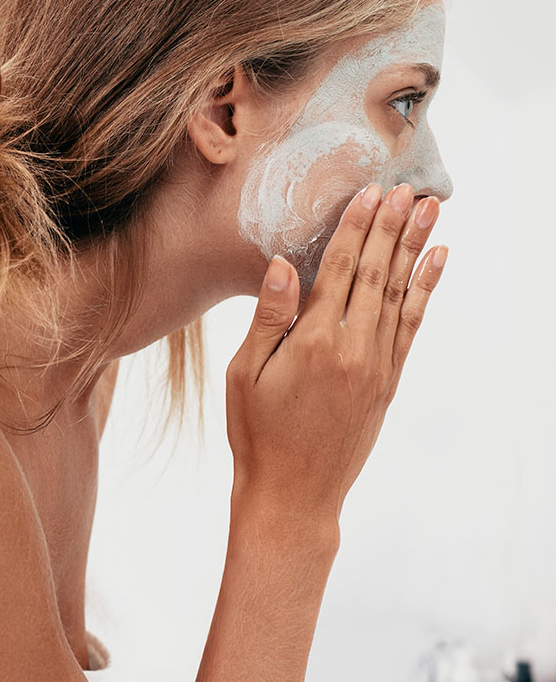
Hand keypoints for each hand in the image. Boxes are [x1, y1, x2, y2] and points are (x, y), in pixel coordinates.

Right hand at [226, 183, 447, 526]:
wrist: (295, 493)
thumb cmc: (259, 434)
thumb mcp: (245, 375)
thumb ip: (269, 318)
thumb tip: (281, 265)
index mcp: (314, 342)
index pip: (340, 269)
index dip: (356, 228)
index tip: (371, 193)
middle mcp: (354, 348)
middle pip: (376, 273)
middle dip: (392, 227)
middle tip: (408, 188)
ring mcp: (377, 365)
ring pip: (401, 293)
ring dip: (416, 248)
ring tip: (429, 211)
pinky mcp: (388, 381)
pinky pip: (412, 325)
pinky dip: (426, 291)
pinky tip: (435, 264)